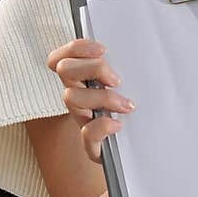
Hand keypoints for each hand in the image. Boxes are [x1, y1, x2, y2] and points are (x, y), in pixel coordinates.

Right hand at [46, 38, 134, 165]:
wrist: (137, 148)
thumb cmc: (132, 111)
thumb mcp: (129, 84)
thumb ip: (123, 68)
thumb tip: (130, 51)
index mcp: (82, 81)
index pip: (60, 58)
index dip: (76, 48)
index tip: (103, 50)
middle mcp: (77, 97)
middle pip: (65, 69)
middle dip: (93, 68)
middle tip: (116, 79)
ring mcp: (82, 119)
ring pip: (71, 97)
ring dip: (102, 97)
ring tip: (126, 105)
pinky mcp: (92, 144)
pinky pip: (87, 133)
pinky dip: (103, 126)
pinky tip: (119, 124)